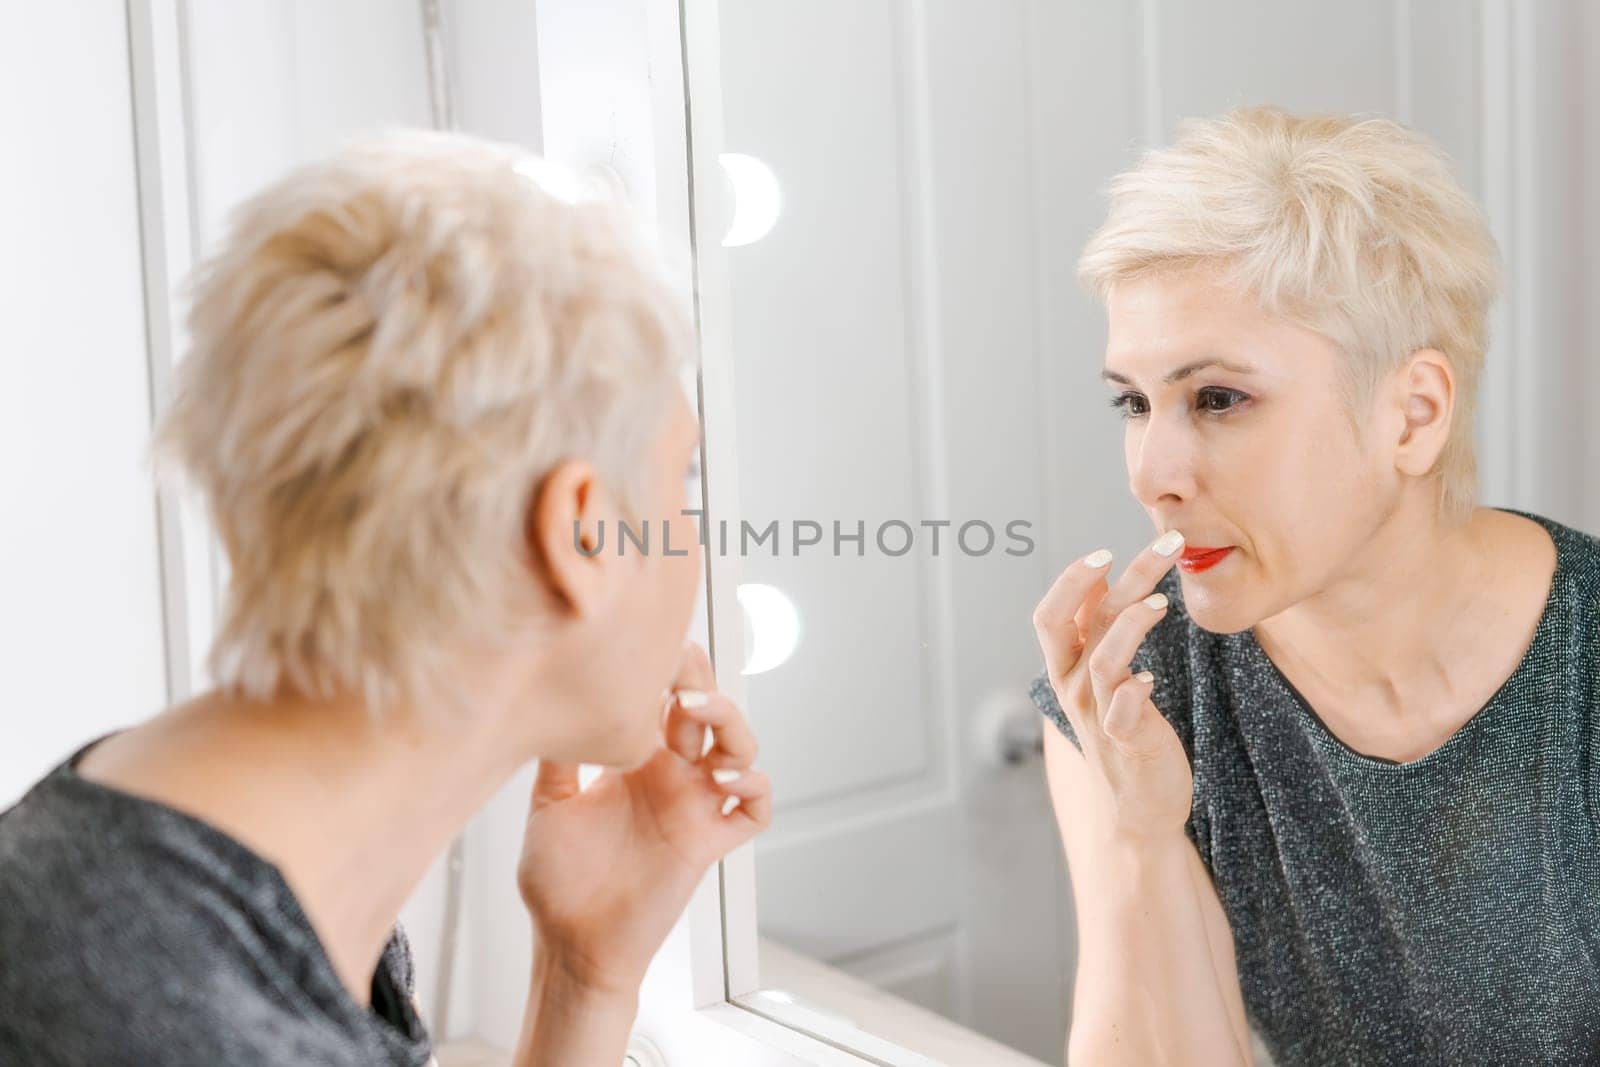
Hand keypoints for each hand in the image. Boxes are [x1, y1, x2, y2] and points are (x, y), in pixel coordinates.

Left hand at [515, 641, 770, 995]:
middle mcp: (671, 777)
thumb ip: (557, 759)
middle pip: (708, 712)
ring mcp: (693, 808)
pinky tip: (726, 782)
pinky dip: (754, 791)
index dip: (668, 673)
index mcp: (636, 760)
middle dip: (701, 681)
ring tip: (696, 709)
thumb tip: (551, 707)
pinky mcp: (706, 845)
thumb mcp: (547, 806)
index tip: (650, 650)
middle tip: (678, 667)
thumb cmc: (558, 882)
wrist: (569, 943)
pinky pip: (752, 812)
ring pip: (740, 750)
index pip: (665, 701)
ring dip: (729, 722)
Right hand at [1031, 531, 1193, 840]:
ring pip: (1103, 660)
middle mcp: (1075, 688)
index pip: (1050, 615)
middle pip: (1084, 621)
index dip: (1071, 580)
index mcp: (1065, 669)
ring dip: (1131, 625)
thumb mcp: (1100, 674)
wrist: (1139, 807)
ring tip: (1162, 602)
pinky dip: (1134, 690)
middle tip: (1167, 544)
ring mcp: (1099, 716)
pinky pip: (1123, 711)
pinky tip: (1150, 679)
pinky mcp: (1128, 742)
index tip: (1104, 552)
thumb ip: (1094, 627)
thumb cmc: (1125, 729)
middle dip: (1126, 576)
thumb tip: (1098, 572)